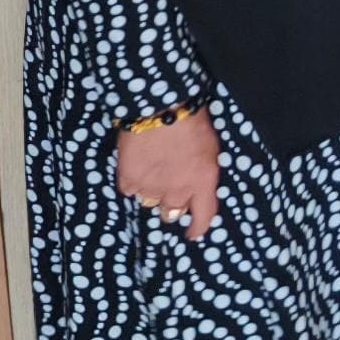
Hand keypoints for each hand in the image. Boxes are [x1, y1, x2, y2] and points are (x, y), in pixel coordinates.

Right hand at [115, 108, 220, 241]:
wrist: (160, 106)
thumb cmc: (191, 119)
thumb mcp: (210, 146)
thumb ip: (203, 172)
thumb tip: (196, 184)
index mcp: (203, 181)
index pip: (204, 216)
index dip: (198, 228)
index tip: (193, 234)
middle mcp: (178, 191)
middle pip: (173, 213)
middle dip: (172, 204)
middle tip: (169, 186)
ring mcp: (152, 188)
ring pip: (150, 202)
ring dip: (151, 190)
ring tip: (153, 167)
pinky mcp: (130, 181)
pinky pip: (130, 191)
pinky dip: (132, 181)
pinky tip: (136, 163)